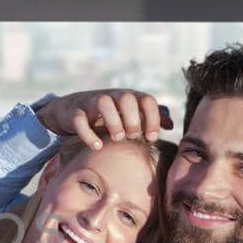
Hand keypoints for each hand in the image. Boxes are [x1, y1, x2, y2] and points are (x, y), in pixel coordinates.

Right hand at [34, 89, 172, 148]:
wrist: (71, 111)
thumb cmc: (106, 116)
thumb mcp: (128, 115)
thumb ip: (149, 118)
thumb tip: (170, 125)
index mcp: (128, 97)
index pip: (147, 100)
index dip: (153, 118)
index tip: (152, 137)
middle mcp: (112, 96)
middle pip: (127, 98)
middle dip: (133, 120)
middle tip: (132, 136)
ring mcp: (91, 102)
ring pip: (104, 102)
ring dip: (114, 122)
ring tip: (117, 138)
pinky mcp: (74, 112)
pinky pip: (80, 119)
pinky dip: (88, 134)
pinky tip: (97, 146)